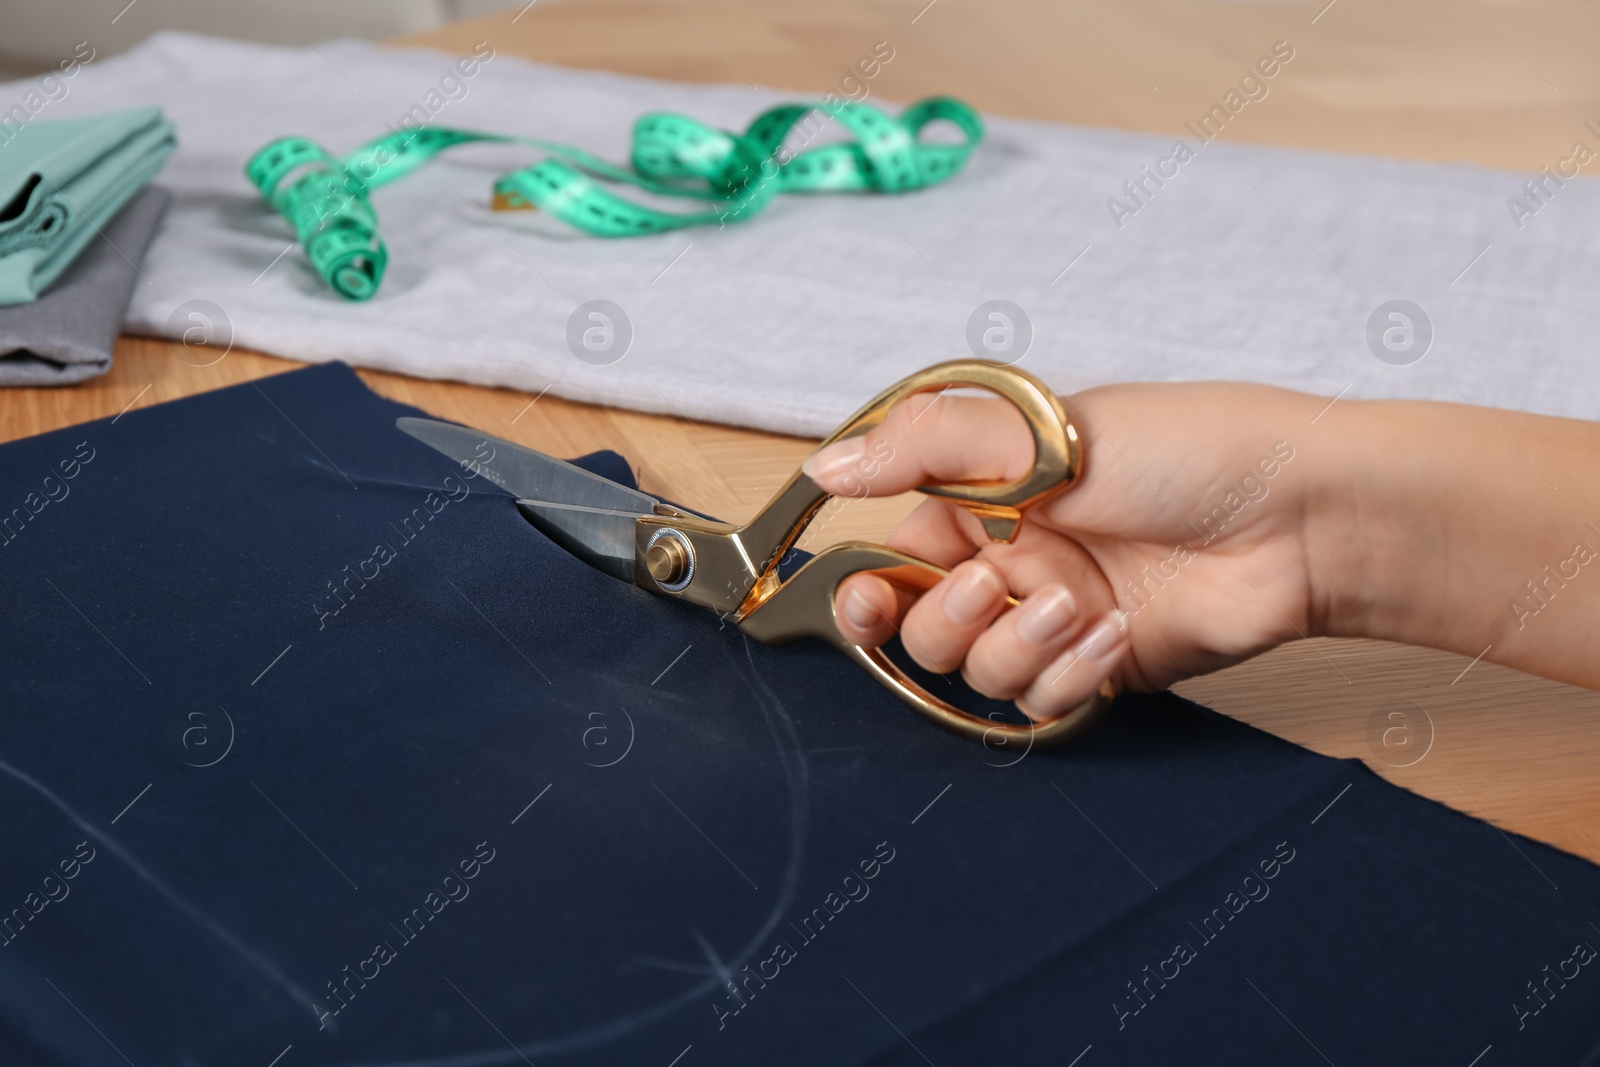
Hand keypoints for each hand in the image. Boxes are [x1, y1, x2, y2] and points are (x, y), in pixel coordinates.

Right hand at [803, 382, 1320, 720]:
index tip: (864, 599)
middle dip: (945, 620)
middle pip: (919, 629)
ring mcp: (1054, 615)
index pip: (891, 554)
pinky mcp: (1098, 665)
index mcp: (985, 495)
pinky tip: (1115, 632)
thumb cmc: (1183, 448)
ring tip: (1079, 604)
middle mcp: (1011, 558)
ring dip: (1018, 645)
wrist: (1299, 516)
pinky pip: (1041, 700)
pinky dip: (1068, 673)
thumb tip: (824, 467)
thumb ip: (920, 447)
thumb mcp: (1033, 428)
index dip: (865, 588)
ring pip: (977, 672)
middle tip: (992, 586)